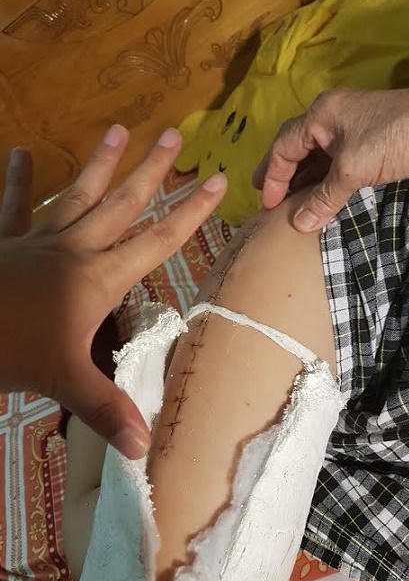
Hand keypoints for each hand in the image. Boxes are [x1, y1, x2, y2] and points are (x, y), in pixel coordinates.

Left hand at [0, 125, 226, 458]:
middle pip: (122, 205)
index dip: (191, 213)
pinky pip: (13, 205)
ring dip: (99, 163)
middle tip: (173, 134)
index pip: (157, 241)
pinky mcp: (4, 239)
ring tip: (117, 129)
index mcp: (97, 278)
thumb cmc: (10, 351)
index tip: (216, 181)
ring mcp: (37, 239)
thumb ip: (107, 409)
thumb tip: (144, 450)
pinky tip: (18, 152)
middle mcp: (74, 249)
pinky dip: (17, 180)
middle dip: (151, 172)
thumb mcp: (63, 381)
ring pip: (76, 194)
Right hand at [253, 84, 408, 230]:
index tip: (267, 204)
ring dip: (302, 180)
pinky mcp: (366, 143)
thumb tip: (300, 224)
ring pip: (316, 157)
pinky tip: (318, 197)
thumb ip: (324, 198)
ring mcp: (349, 130)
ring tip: (290, 202)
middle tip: (267, 197)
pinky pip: (334, 162)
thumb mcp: (352, 170)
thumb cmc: (394, 138)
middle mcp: (330, 119)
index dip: (273, 176)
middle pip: (295, 148)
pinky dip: (323, 180)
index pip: (283, 147)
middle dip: (280, 174)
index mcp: (320, 116)